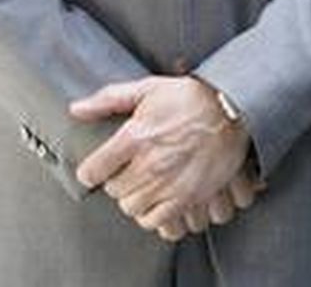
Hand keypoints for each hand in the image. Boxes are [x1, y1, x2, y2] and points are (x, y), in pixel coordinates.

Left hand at [71, 76, 253, 233]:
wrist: (233, 110)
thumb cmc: (192, 98)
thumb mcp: (149, 88)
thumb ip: (109, 99)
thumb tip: (77, 109)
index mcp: (135, 136)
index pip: (93, 170)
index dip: (92, 171)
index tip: (97, 170)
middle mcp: (149, 164)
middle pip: (115, 192)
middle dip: (118, 182)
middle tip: (129, 172)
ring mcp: (168, 184)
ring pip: (133, 209)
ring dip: (136, 199)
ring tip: (145, 186)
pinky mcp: (187, 197)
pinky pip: (158, 221)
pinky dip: (155, 215)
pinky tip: (160, 200)